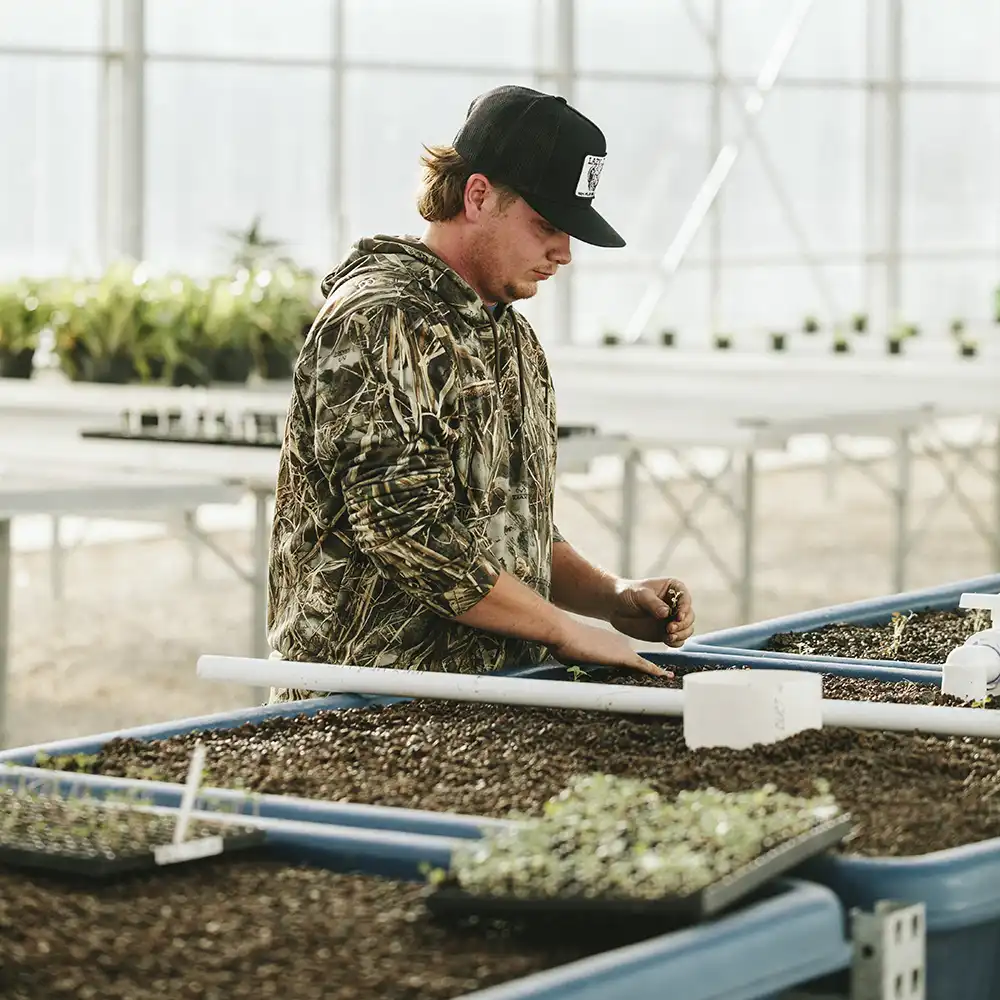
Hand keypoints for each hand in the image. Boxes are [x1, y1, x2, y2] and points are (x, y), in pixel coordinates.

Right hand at [549, 619, 671, 677]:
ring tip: (669, 677)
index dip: (635, 664)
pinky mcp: (623, 657)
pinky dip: (656, 672)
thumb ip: (577, 660)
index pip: (625, 656)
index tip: (645, 670)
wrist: (565, 633)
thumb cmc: (564, 643)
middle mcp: (619, 644)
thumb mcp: (573, 653)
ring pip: (644, 664)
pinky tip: (667, 677)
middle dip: (649, 669)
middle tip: (665, 676)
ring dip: (656, 671)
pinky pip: (644, 667)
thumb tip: (569, 669)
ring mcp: (622, 650)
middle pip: (637, 661)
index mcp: (609, 643)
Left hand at [609, 578, 694, 646]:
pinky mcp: (666, 632)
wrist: (614, 606)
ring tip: (668, 636)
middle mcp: (676, 604)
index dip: (685, 608)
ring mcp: (672, 619)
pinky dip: (676, 642)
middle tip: (669, 629)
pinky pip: (678, 639)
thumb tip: (666, 613)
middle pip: (689, 616)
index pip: (685, 598)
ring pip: (687, 629)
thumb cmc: (627, 593)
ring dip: (681, 634)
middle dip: (683, 624)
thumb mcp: (640, 595)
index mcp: (673, 588)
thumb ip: (653, 603)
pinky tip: (668, 641)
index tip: (678, 616)